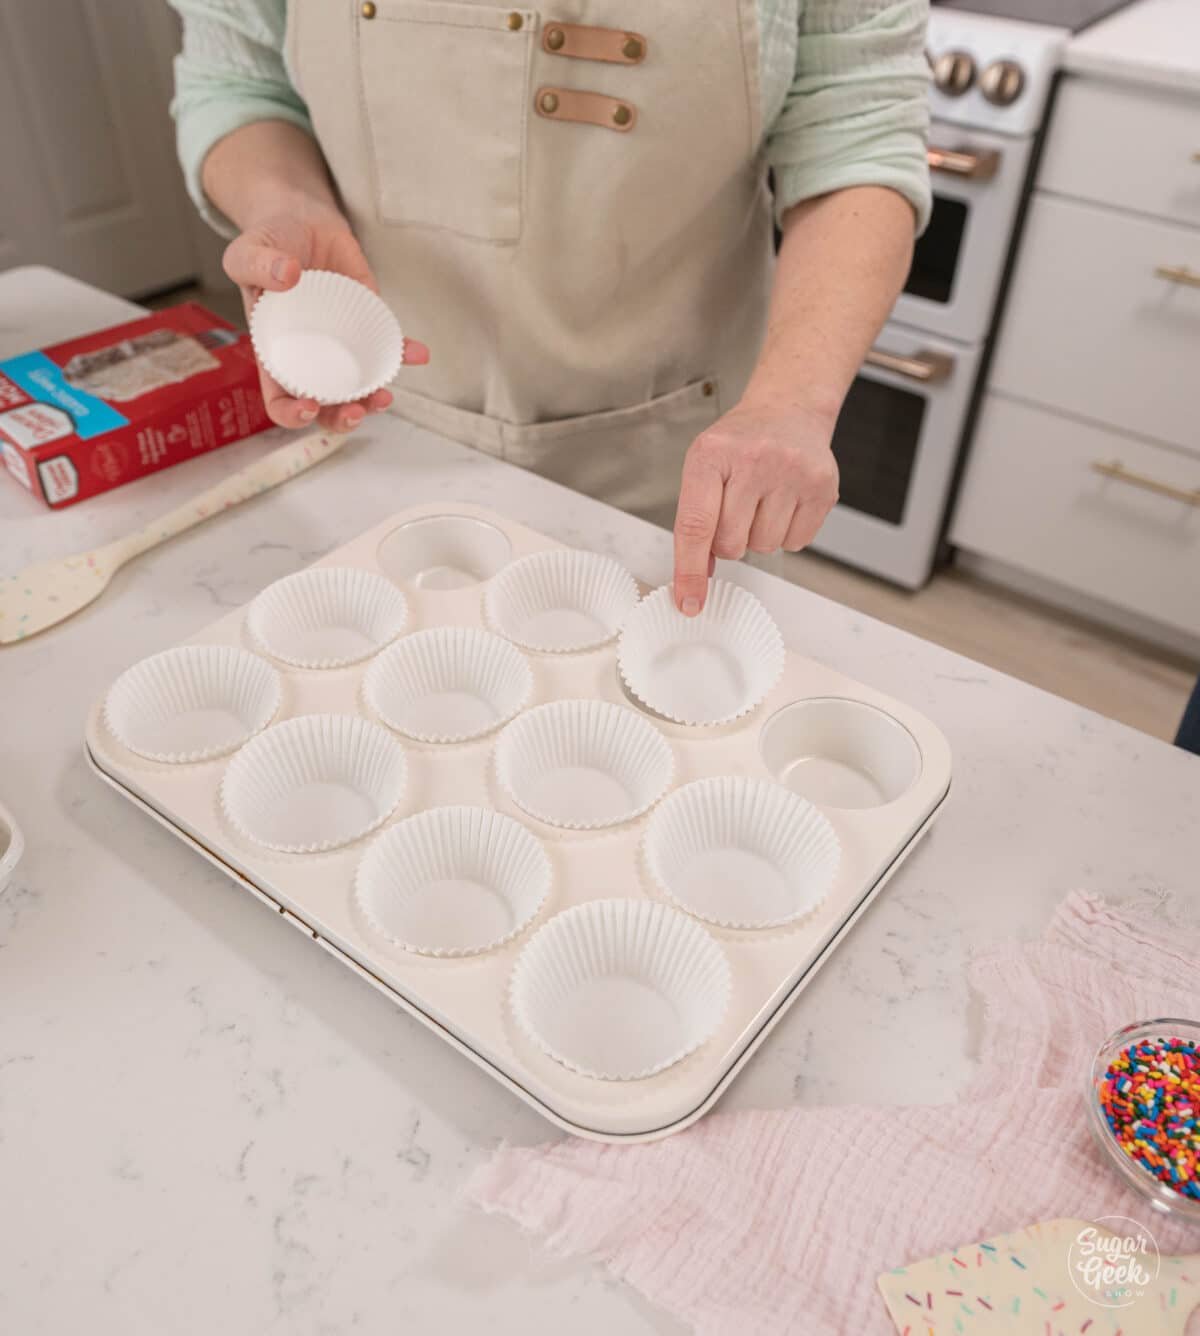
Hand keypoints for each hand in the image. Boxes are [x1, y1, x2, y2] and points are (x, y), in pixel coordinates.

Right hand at [223, 203, 429, 430]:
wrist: (301, 221)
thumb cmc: (267, 245)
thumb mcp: (246, 253)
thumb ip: (258, 264)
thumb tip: (288, 275)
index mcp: (276, 355)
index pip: (280, 401)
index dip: (292, 414)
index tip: (308, 406)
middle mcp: (311, 358)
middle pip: (326, 406)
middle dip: (342, 418)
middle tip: (356, 410)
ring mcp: (342, 345)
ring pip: (360, 386)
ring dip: (374, 399)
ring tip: (385, 396)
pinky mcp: (368, 324)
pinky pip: (387, 347)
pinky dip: (403, 353)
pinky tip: (417, 353)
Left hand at [672, 398, 838, 613]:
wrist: (788, 410)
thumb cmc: (740, 443)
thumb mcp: (704, 467)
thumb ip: (695, 520)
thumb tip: (696, 576)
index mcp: (712, 454)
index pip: (695, 526)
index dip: (689, 571)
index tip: (688, 602)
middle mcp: (754, 459)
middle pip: (731, 544)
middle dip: (729, 541)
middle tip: (737, 510)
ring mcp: (793, 472)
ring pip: (764, 547)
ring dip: (759, 536)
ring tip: (763, 501)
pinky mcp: (823, 487)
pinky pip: (796, 543)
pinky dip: (787, 534)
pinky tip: (785, 503)